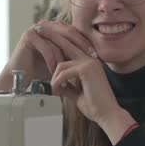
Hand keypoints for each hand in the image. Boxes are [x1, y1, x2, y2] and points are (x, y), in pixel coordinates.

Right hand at [0, 20, 95, 91]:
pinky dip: (53, 59)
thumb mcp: (62, 59)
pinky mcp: (29, 35)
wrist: (20, 76)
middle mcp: (46, 24)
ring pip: (58, 40)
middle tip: (90, 58)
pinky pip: (46, 47)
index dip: (86, 43)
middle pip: (68, 33)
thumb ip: (74, 54)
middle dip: (81, 47)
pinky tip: (57, 70)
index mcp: (55, 27)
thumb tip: (95, 55)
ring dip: (67, 56)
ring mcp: (37, 28)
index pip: (75, 32)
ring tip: (75, 67)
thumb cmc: (41, 69)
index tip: (96, 55)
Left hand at [37, 29, 135, 143]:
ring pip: (61, 64)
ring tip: (55, 91)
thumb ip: (67, 85)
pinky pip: (63, 72)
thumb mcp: (77, 93)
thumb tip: (56, 84)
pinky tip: (57, 92)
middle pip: (67, 44)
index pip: (71, 47)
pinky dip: (57, 83)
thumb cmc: (95, 106)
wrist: (107, 115)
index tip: (45, 36)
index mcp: (90, 62)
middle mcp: (91, 58)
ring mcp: (90, 62)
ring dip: (54, 79)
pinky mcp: (86, 69)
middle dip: (51, 38)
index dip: (57, 42)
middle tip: (37, 30)